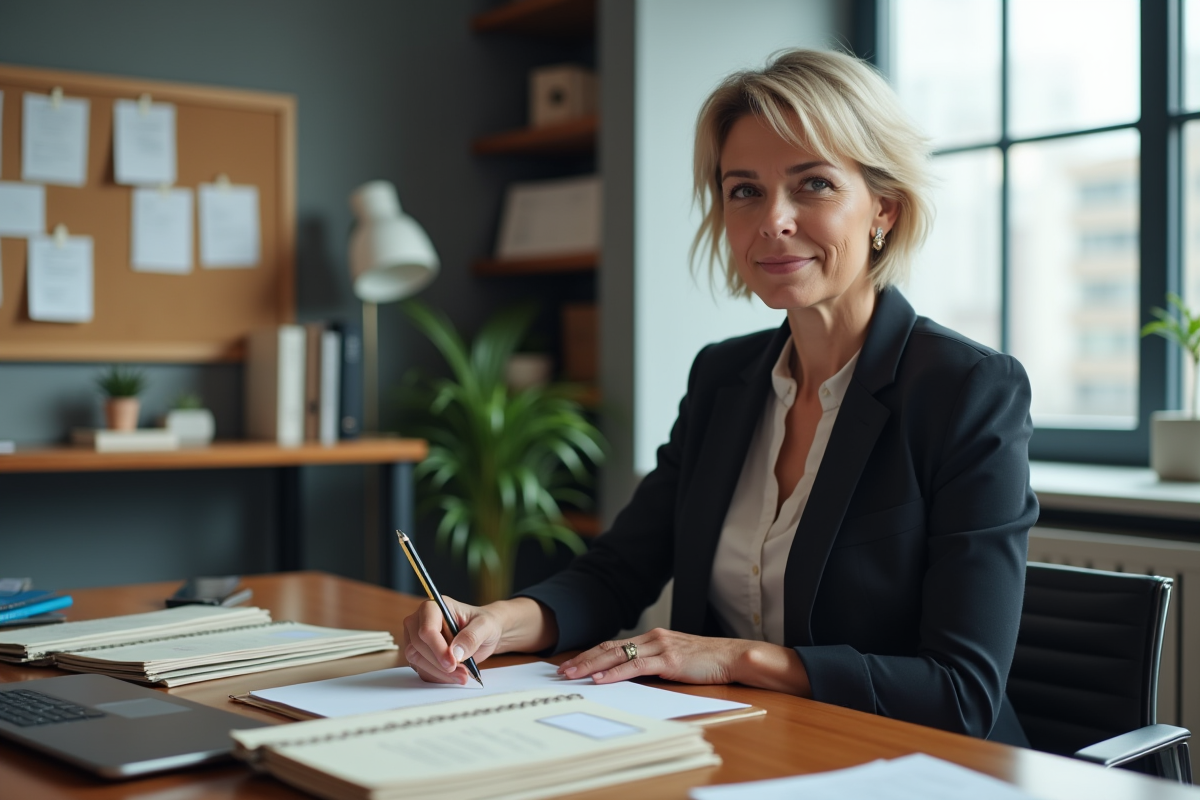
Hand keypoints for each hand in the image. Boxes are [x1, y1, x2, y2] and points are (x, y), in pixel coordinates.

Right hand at [401, 596, 502, 684]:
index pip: (426, 629)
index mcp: (434, 607)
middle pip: (418, 646)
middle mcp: (420, 621)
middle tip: (462, 672)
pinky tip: (454, 675)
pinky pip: (421, 669)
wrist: (484, 634)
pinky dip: (438, 676)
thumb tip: (455, 652)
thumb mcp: (485, 626)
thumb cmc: (483, 624)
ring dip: (439, 672)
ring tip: (462, 675)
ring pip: (416, 660)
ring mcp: (416, 638)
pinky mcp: (419, 654)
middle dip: (439, 663)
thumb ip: (471, 636)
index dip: (438, 648)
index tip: (453, 662)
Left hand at [556, 628, 811, 695]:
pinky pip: (636, 666)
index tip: (573, 664)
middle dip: (584, 659)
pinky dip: (616, 673)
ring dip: (592, 666)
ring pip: (617, 655)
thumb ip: (654, 664)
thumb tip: (630, 676)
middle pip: (610, 647)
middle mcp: (653, 638)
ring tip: (573, 675)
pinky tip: (601, 679)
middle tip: (562, 670)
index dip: (591, 654)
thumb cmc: (707, 661)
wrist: (732, 656)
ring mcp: (660, 647)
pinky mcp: (668, 660)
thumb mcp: (675, 660)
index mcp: (653, 637)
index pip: (615, 645)